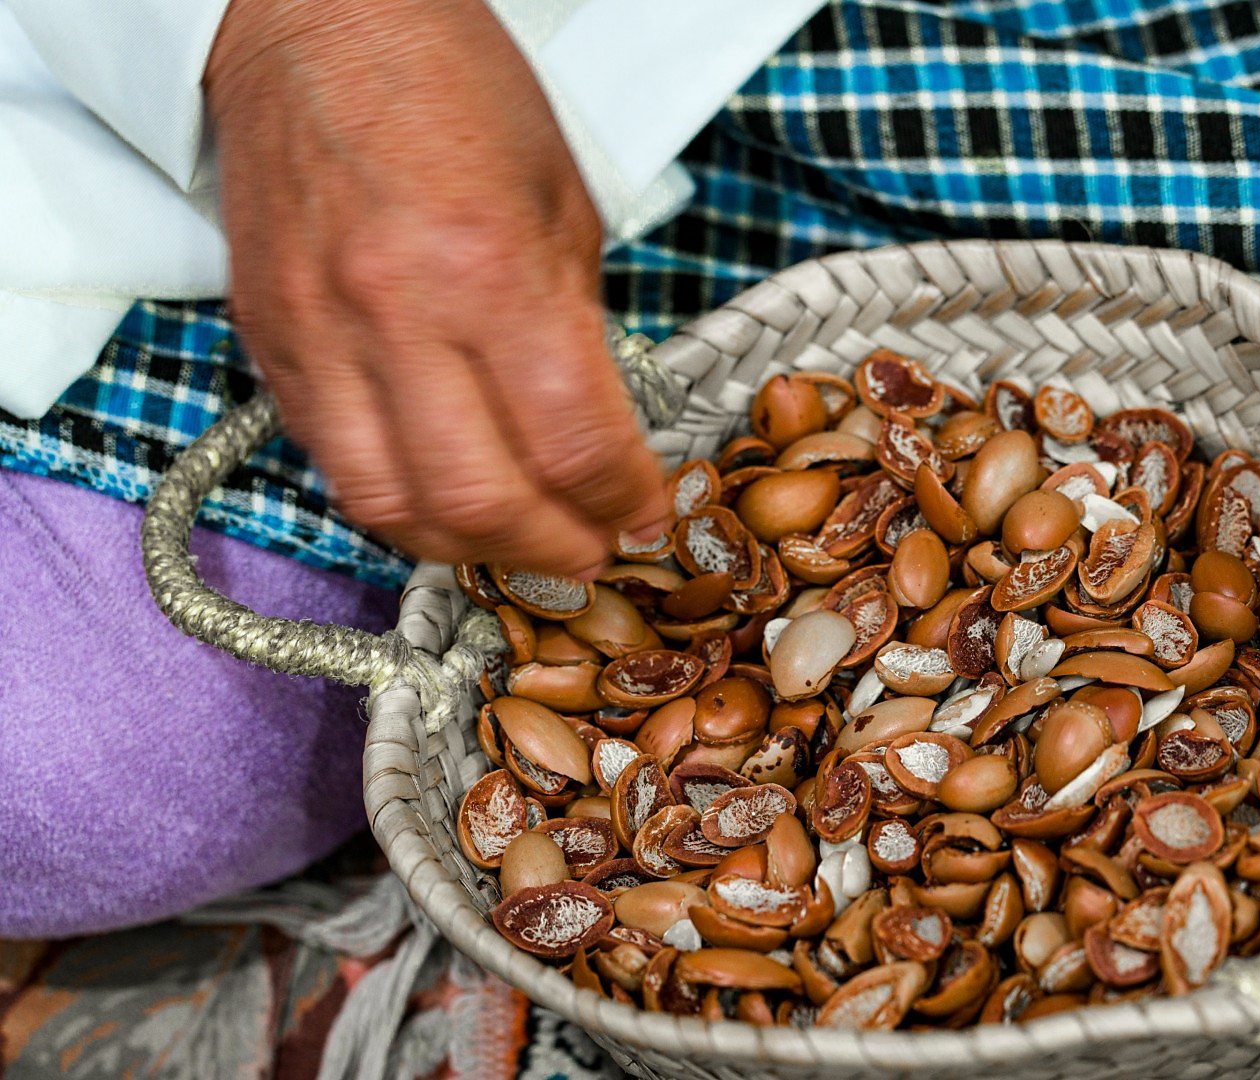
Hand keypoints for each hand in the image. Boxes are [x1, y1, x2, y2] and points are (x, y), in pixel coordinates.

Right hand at [205, 0, 669, 576]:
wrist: (314, 24)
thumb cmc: (453, 91)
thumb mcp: (561, 200)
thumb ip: (577, 324)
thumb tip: (601, 432)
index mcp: (491, 271)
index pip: (571, 442)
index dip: (623, 501)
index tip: (649, 515)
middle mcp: (397, 316)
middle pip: (478, 498)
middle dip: (551, 550)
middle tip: (590, 556)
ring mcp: (320, 335)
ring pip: (389, 505)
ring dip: (465, 548)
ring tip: (516, 546)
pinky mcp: (269, 342)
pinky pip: (330, 461)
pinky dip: (394, 501)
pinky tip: (442, 499)